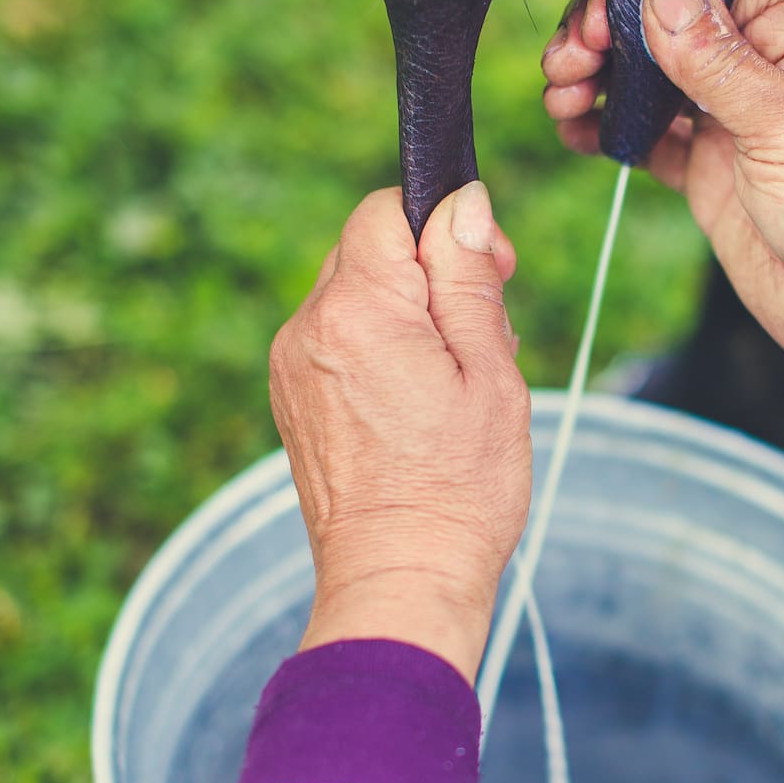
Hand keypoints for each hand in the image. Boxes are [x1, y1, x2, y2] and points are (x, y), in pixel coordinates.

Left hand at [268, 183, 531, 682]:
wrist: (400, 581)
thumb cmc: (459, 488)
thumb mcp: (489, 372)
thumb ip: (467, 277)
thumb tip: (463, 201)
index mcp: (358, 311)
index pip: (386, 209)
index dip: (444, 222)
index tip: (492, 268)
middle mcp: (308, 328)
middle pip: (370, 248)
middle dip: (431, 268)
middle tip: (485, 329)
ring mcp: (291, 366)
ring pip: (356, 292)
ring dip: (408, 309)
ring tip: (454, 375)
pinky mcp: (292, 398)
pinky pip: (338, 337)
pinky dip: (381, 345)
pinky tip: (420, 397)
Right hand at [543, 0, 783, 459]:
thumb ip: (717, 60)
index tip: (601, 16)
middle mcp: (764, 67)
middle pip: (669, 24)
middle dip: (610, 35)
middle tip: (569, 61)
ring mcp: (732, 119)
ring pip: (650, 78)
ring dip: (599, 79)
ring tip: (562, 96)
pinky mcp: (708, 169)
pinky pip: (646, 136)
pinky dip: (607, 129)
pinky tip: (576, 130)